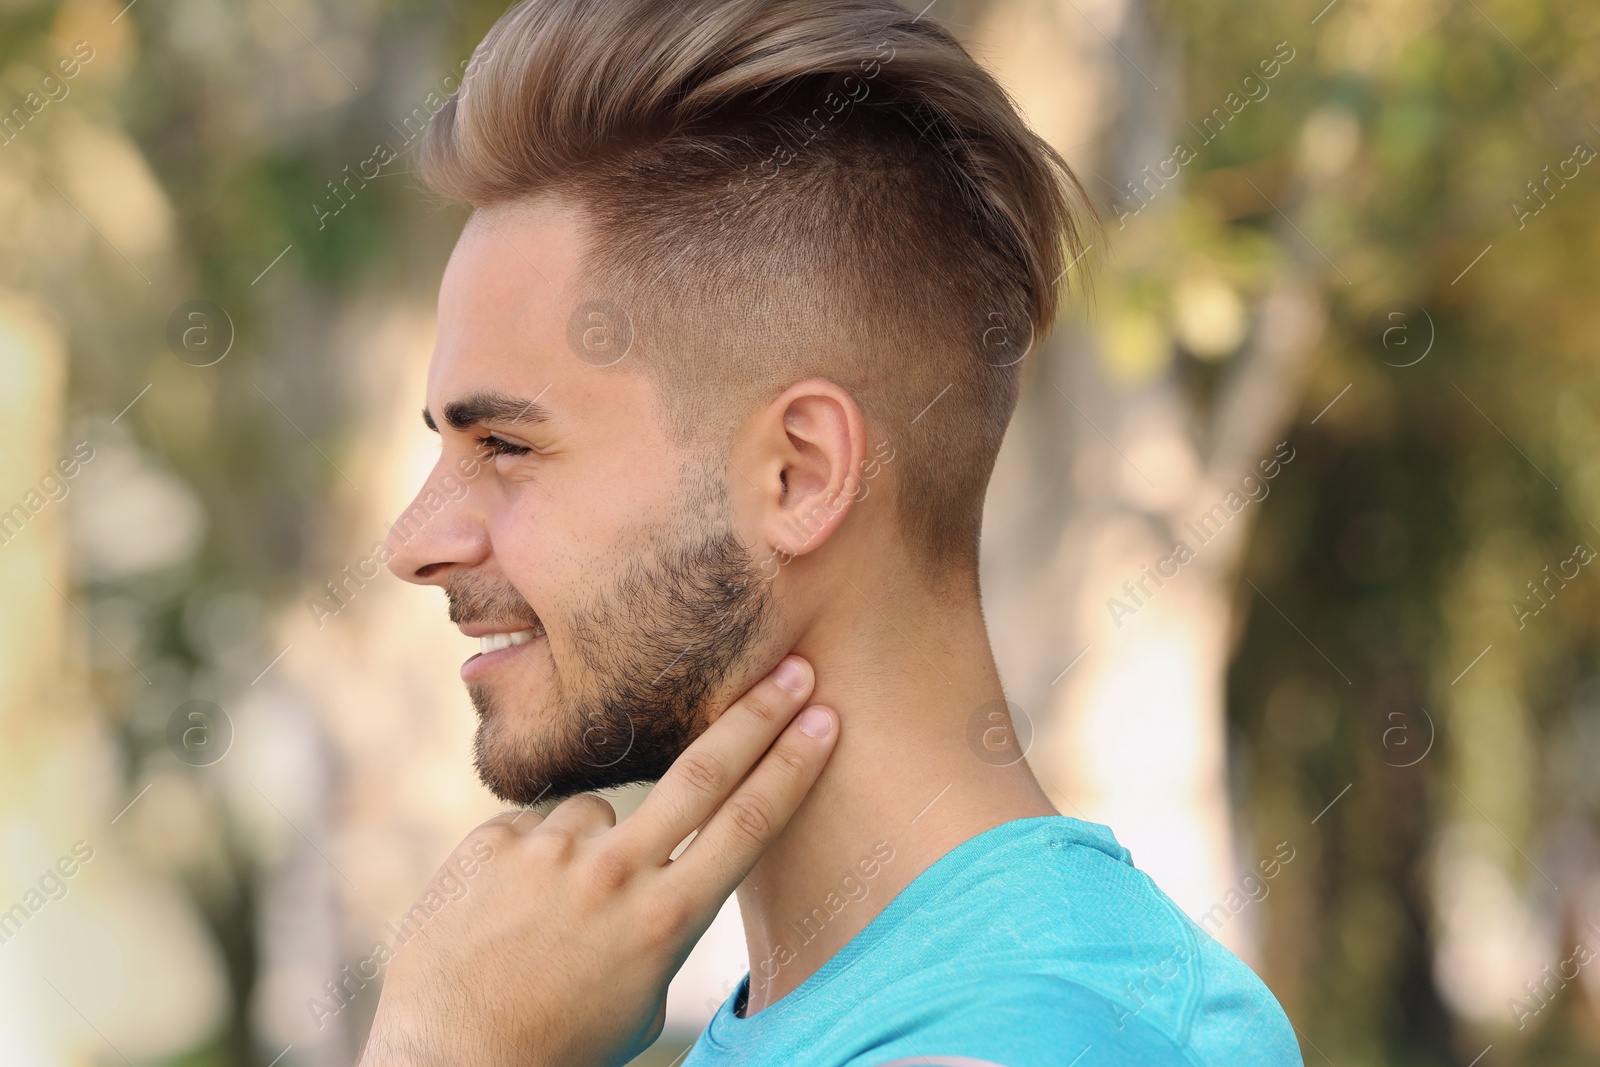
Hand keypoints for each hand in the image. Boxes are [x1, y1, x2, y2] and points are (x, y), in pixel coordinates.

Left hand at [359, 655, 836, 1066]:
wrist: (449, 1059)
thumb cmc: (558, 1045)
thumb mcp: (643, 996)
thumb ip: (662, 919)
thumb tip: (666, 866)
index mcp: (664, 919)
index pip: (747, 825)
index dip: (792, 766)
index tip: (823, 720)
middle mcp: (613, 873)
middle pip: (703, 773)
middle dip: (756, 716)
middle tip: (792, 669)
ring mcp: (550, 851)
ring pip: (597, 813)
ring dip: (588, 850)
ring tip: (546, 921)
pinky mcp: (494, 841)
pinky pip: (531, 831)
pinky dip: (528, 864)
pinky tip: (502, 917)